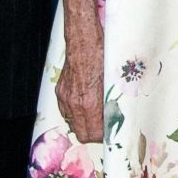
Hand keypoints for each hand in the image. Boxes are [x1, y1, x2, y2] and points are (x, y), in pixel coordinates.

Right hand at [55, 8, 103, 141]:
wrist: (85, 41)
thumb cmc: (104, 57)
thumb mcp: (115, 81)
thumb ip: (113, 102)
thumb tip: (117, 116)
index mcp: (89, 102)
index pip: (93, 134)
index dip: (103, 136)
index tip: (110, 131)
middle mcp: (74, 103)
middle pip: (81, 133)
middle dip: (93, 133)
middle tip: (104, 126)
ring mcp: (65, 97)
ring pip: (72, 122)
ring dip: (84, 122)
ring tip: (96, 115)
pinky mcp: (60, 90)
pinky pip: (66, 110)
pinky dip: (76, 112)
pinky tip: (85, 103)